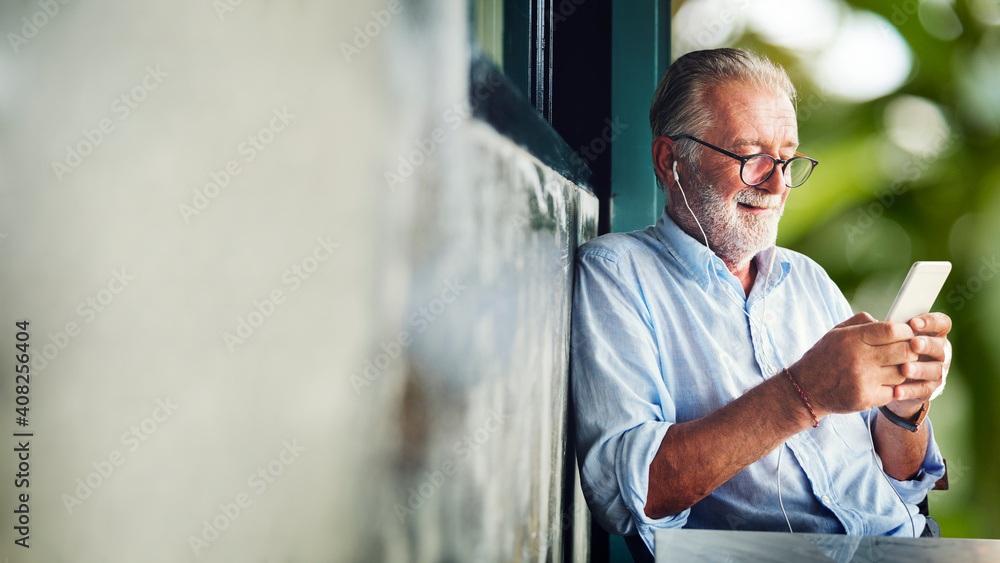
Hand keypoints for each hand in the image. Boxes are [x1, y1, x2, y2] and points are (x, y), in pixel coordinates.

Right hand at [789, 312, 918, 417]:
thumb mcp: (836, 333)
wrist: (805, 389)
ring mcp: (863, 381)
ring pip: (902, 373)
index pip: (892, 330)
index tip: (906, 334)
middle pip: (904, 351)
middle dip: (910, 350)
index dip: (906, 331)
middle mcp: (858, 359)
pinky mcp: (865, 399)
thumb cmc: (824, 357)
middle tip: (906, 351)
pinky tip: (882, 383)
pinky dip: (892, 388)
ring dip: (902, 370)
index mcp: (851, 339)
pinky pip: (894, 391)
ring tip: (892, 367)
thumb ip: (862, 322)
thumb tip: (890, 321)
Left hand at [884, 312, 951, 416]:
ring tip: (904, 369)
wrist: (890, 379)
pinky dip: (910, 390)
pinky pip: (924, 390)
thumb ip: (885, 328)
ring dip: (920, 369)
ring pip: (935, 370)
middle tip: (913, 344)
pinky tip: (897, 390)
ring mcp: (937, 370)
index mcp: (932, 333)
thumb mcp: (887, 337)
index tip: (913, 323)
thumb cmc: (889, 350)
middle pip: (941, 346)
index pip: (941, 323)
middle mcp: (939, 351)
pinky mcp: (931, 388)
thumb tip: (871, 320)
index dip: (931, 321)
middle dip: (927, 344)